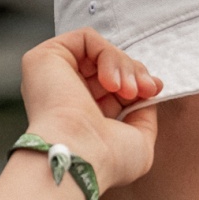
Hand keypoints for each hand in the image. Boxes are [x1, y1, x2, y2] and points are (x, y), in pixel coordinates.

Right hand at [19, 28, 162, 193]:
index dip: (138, 80)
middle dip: (134, 72)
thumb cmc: (106, 160)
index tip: (154, 89)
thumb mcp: (139, 139)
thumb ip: (143, 114)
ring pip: (99, 52)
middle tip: (144, 90)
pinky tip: (110, 82)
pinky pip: (86, 38)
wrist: (81, 158)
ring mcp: (52, 75)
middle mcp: (65, 93)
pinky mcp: (44, 58)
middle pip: (108, 64)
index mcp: (83, 113)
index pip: (113, 83)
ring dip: (124, 65)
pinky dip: (107, 54)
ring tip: (128, 90)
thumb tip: (146, 91)